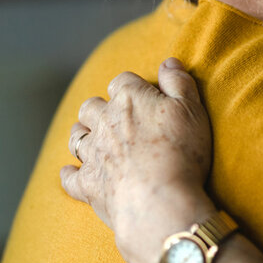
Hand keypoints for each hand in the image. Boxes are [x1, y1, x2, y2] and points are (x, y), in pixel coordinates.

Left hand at [60, 58, 216, 262]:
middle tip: (114, 117)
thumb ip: (180, 83)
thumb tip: (168, 62)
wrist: (159, 201)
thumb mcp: (192, 110)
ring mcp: (93, 154)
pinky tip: (72, 172)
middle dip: (100, 108)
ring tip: (93, 139)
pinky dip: (70, 174)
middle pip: (91, 106)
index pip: (123, 81)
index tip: (144, 97)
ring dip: (82, 135)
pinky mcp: (88, 184)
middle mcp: (104, 122)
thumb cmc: (182, 153)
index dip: (132, 88)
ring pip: (76, 136)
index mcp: (130, 99)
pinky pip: (70, 176)